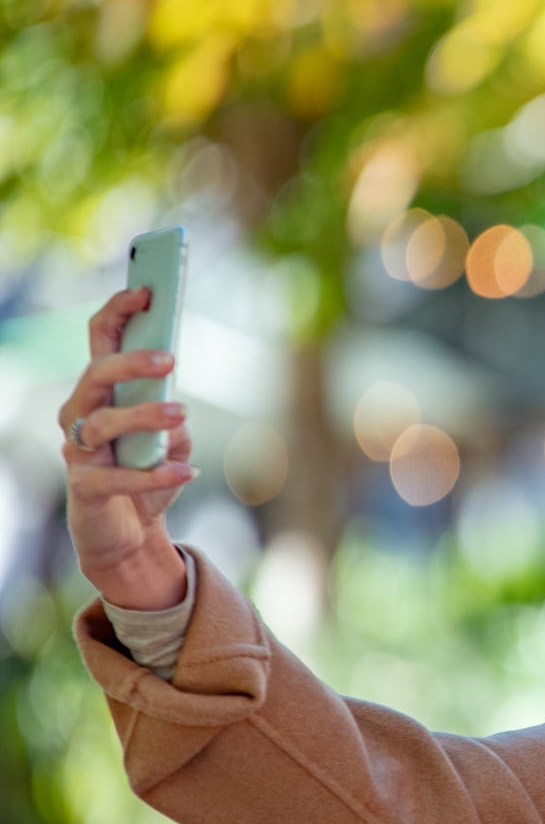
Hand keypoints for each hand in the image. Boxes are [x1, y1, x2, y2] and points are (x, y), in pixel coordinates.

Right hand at [59, 288, 195, 610]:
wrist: (127, 532)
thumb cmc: (147, 473)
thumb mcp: (171, 441)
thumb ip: (173, 419)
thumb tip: (176, 409)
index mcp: (102, 391)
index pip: (101, 339)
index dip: (119, 311)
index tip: (147, 292)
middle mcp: (81, 413)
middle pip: (95, 375)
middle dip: (129, 362)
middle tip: (169, 359)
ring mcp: (78, 450)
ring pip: (102, 423)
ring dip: (143, 415)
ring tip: (181, 413)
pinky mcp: (86, 487)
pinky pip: (118, 477)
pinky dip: (155, 474)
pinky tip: (187, 471)